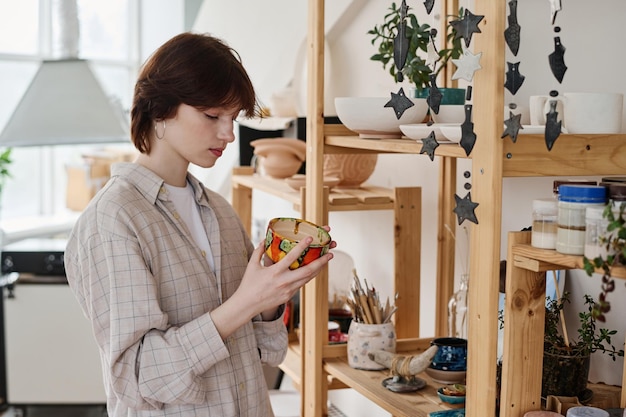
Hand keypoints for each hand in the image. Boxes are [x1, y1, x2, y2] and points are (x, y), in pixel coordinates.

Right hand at [210, 227, 334, 337]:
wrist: (247, 305)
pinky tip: (314, 271)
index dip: (302, 246)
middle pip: (308, 271)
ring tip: (326, 260)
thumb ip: (259, 251)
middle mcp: (284, 281)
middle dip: (321, 261)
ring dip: (318, 269)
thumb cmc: (248, 284)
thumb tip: (264, 239)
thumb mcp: (252, 265)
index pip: (291, 257)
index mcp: (275, 272)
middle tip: (330, 253)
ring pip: (308, 279)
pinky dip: (309, 277)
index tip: (310, 238)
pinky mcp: (289, 296)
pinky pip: (302, 284)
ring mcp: (288, 290)